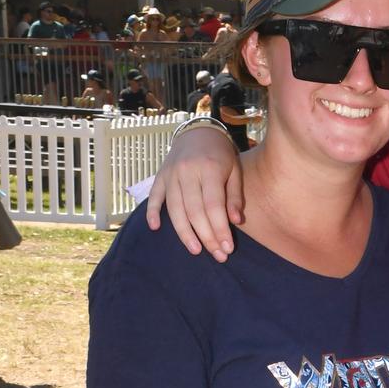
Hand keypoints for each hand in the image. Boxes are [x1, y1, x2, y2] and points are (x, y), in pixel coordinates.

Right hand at [146, 128, 244, 261]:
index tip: (228, 248)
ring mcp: (171, 174)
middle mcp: (188, 172)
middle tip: (218, 255)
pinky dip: (152, 212)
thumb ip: (235, 196)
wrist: (198, 131)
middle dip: (207, 236)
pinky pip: (154, 196)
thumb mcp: (236, 170)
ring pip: (175, 209)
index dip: (220, 229)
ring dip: (184, 233)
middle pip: (195, 211)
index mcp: (210, 169)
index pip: (214, 206)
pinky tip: (155, 228)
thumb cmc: (222, 154)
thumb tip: (235, 222)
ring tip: (196, 250)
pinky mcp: (160, 176)